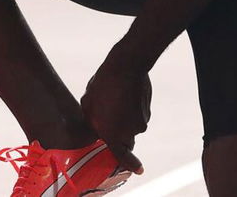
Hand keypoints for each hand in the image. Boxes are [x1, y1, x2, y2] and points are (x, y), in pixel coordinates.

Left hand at [80, 58, 149, 175]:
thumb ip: (93, 123)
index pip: (123, 157)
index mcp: (113, 134)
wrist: (127, 65)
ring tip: (114, 98)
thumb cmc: (103, 86)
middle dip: (119, 133)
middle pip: (126, 140)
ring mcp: (141, 120)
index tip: (139, 170)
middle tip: (109, 116)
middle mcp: (130, 131)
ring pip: (132, 125)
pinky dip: (132, 108)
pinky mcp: (148, 109)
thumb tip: (98, 127)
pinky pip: (139, 114)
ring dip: (124, 117)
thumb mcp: (88, 105)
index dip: (131, 164)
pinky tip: (124, 93)